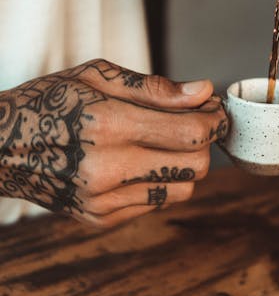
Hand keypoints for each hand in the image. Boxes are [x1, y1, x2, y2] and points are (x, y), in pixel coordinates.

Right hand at [0, 59, 227, 227]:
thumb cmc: (48, 102)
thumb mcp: (95, 77)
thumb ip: (154, 88)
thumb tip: (202, 91)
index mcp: (108, 124)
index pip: (190, 133)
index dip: (214, 120)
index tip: (214, 110)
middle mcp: (107, 168)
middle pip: (195, 165)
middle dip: (204, 142)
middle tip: (193, 122)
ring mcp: (102, 199)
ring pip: (182, 190)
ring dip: (184, 165)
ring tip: (164, 142)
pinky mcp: (99, 219)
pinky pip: (155, 203)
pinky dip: (157, 181)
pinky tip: (136, 161)